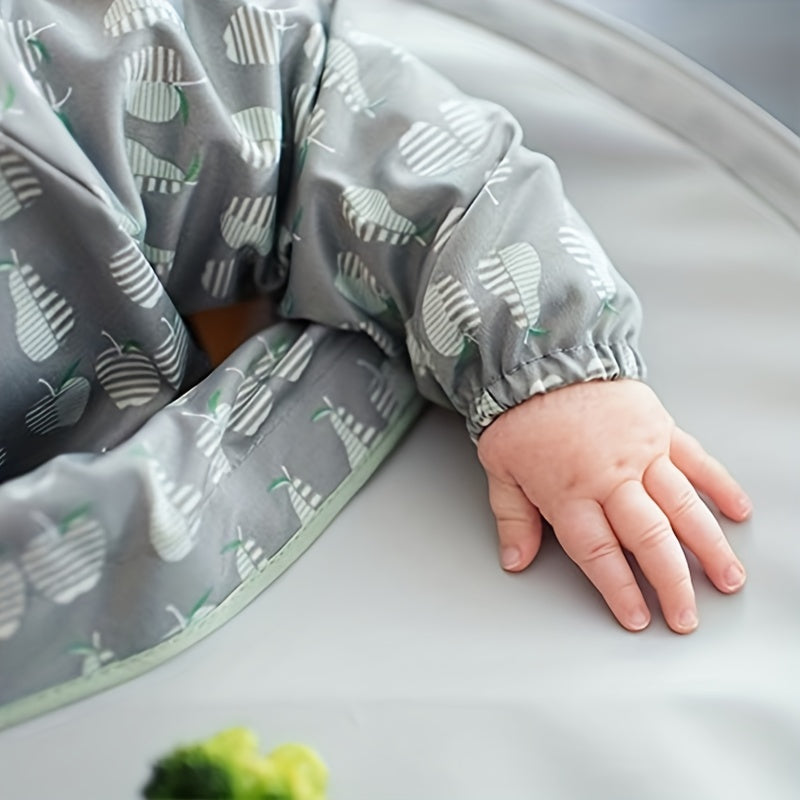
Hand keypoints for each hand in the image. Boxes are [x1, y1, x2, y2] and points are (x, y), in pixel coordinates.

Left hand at [476, 379, 750, 632]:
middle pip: (648, 539)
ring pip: (681, 506)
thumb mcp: (500, 468)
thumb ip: (513, 517)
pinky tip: (738, 511)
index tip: (636, 618)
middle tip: (687, 616)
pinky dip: (719, 485)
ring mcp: (641, 452)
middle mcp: (610, 477)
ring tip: (728, 579)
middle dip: (671, 583)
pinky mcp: (660, 428)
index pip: (599, 553)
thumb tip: (515, 560)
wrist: (542, 357)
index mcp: (568, 491)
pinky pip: (696, 460)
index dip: (619, 589)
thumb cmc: (519, 413)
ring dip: (707, 546)